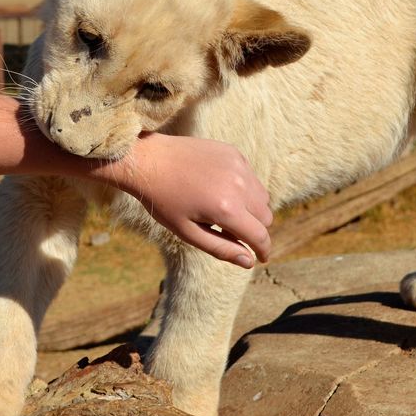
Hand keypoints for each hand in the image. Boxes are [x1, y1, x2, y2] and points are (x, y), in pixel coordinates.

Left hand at [106, 133, 272, 267]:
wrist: (149, 160)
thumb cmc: (165, 200)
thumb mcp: (188, 232)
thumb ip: (221, 248)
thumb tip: (249, 261)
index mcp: (227, 209)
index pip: (260, 236)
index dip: (263, 250)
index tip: (261, 258)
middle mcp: (238, 186)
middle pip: (266, 217)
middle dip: (255, 229)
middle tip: (232, 232)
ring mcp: (238, 166)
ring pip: (262, 197)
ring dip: (252, 209)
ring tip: (224, 210)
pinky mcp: (234, 154)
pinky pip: (251, 177)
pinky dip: (244, 188)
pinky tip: (219, 189)